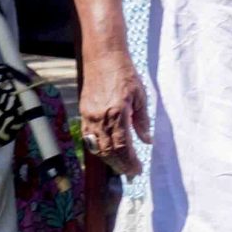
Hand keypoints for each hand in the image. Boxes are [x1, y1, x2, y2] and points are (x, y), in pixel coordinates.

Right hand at [78, 48, 148, 175]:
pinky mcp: (84, 113)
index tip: (137, 170)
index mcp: (117, 114)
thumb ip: (142, 121)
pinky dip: (98, 148)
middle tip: (131, 172)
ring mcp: (89, 116)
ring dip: (109, 160)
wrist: (103, 59)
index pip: (122, 146)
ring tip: (121, 166)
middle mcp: (100, 118)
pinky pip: (89, 137)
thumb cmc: (125, 75)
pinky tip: (108, 152)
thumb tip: (147, 141)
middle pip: (108, 151)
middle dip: (120, 165)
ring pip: (96, 147)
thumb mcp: (140, 97)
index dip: (129, 162)